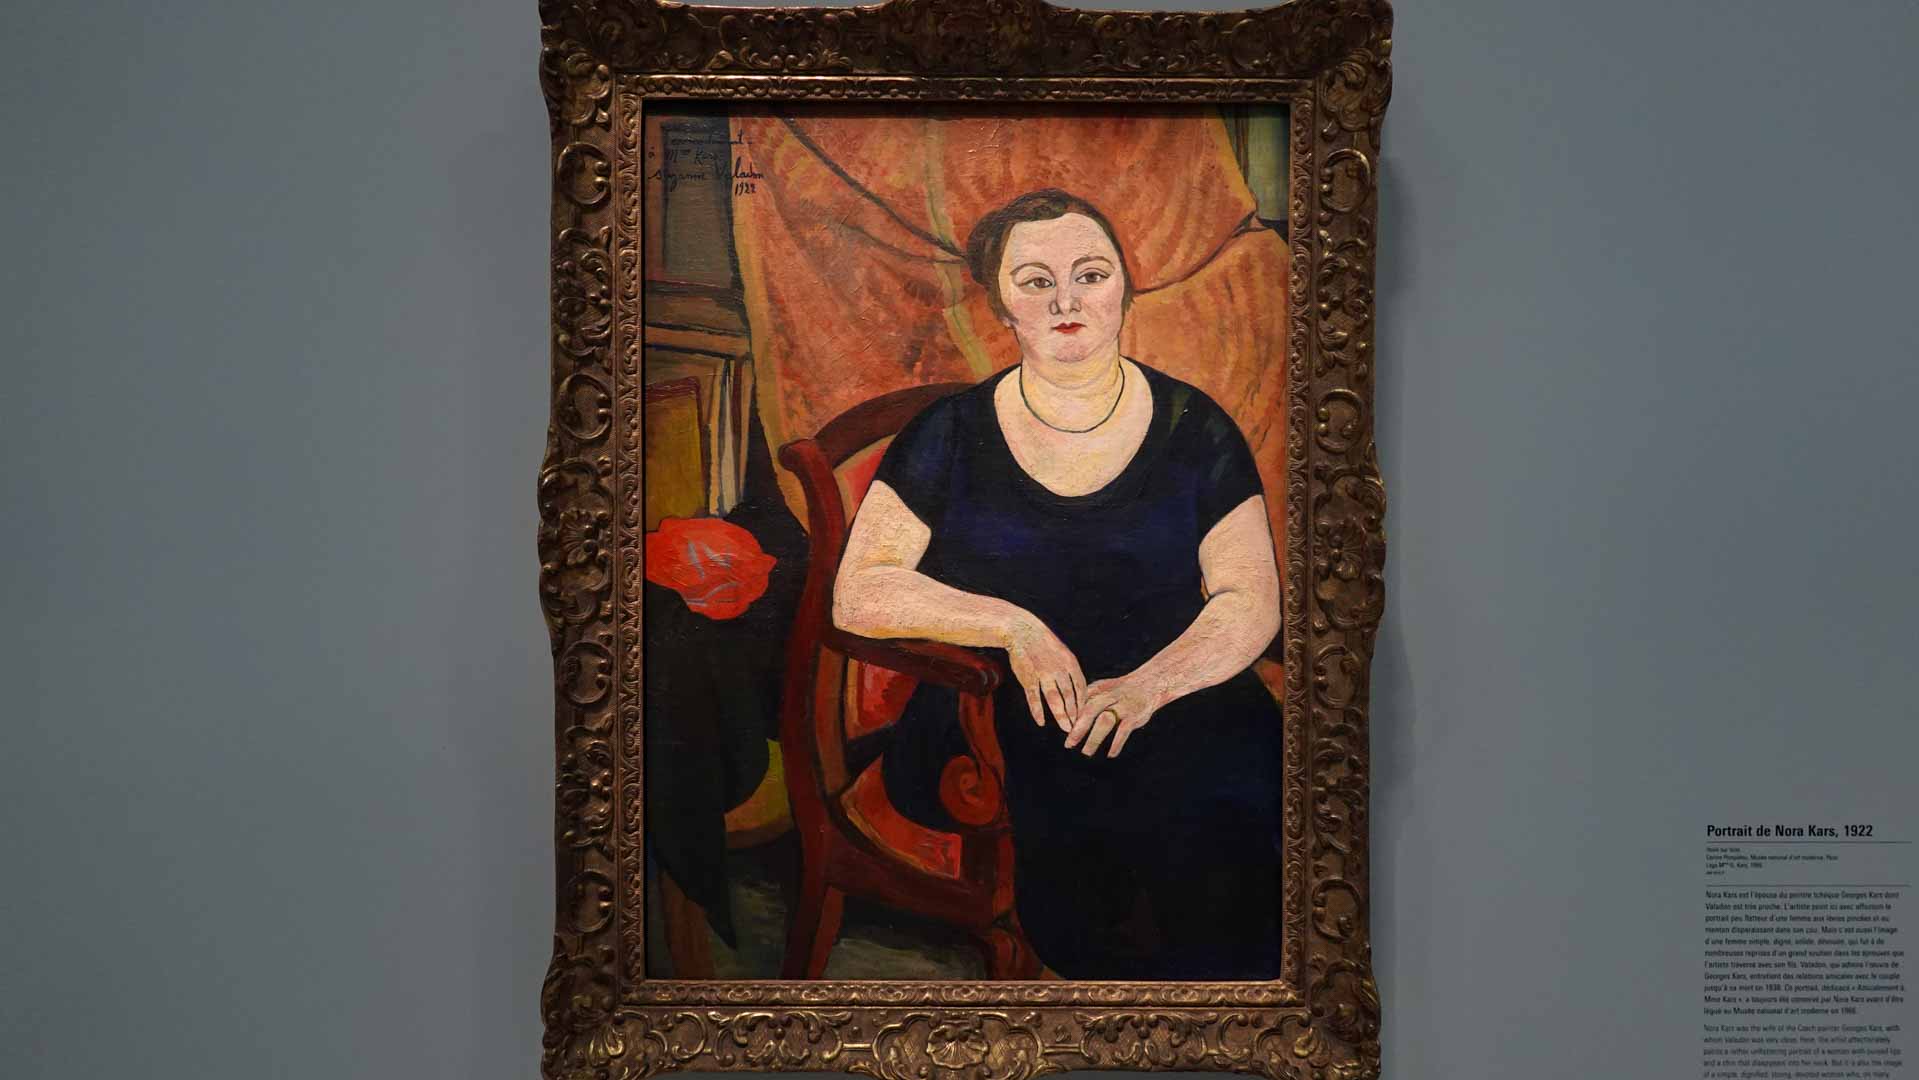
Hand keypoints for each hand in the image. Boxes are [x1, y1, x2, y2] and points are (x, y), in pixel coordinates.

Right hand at [1005, 613, 1085, 730]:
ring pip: (1054, 699)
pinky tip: (1040, 722)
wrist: (1023, 631)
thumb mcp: (1063, 652)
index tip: (1085, 715)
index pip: (1081, 687)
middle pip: (1070, 696)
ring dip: (1061, 715)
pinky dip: (1037, 710)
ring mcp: (1043, 674)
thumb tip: (1078, 687)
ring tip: (1066, 728)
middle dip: (1075, 714)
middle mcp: (1059, 669)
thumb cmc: (1043, 643)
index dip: (1083, 703)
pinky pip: (1034, 697)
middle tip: (1079, 728)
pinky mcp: (1028, 677)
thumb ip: (1070, 670)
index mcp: (1070, 663)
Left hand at [1065, 672, 1165, 757]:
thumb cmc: (1120, 690)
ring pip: (1105, 722)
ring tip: (1086, 752)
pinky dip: (1116, 744)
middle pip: (1090, 711)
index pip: (1081, 703)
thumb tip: (1069, 717)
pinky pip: (1123, 732)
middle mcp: (1110, 696)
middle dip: (1079, 729)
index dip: (1071, 717)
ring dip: (1094, 738)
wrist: (1149, 684)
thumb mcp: (1103, 688)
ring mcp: (1123, 706)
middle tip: (1069, 744)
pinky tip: (1110, 754)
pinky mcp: (1134, 716)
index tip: (1063, 730)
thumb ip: (1087, 700)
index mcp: (1099, 689)